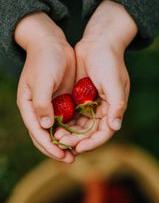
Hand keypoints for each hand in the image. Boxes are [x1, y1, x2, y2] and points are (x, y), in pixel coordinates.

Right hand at [15, 12, 75, 162]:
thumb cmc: (44, 60)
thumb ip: (42, 103)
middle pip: (47, 135)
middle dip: (59, 148)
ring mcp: (51, 106)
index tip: (62, 156)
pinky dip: (74, 128)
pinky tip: (84, 134)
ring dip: (68, 141)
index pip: (37, 132)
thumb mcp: (42, 81)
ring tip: (79, 151)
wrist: (53, 44)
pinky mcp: (63, 101)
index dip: (49, 146)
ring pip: (59, 129)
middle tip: (72, 158)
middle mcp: (39, 109)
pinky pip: (69, 119)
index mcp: (29, 106)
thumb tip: (44, 126)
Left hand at [54, 0, 136, 152]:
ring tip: (56, 137)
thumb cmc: (109, 62)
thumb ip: (117, 105)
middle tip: (62, 143)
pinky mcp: (81, 98)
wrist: (98, 43)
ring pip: (81, 125)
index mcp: (114, 108)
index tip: (79, 148)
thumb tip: (116, 127)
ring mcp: (92, 104)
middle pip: (91, 132)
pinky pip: (73, 114)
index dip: (93, 142)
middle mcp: (104, 109)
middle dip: (78, 139)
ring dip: (70, 132)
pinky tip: (55, 124)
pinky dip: (66, 121)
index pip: (105, 132)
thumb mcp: (114, 83)